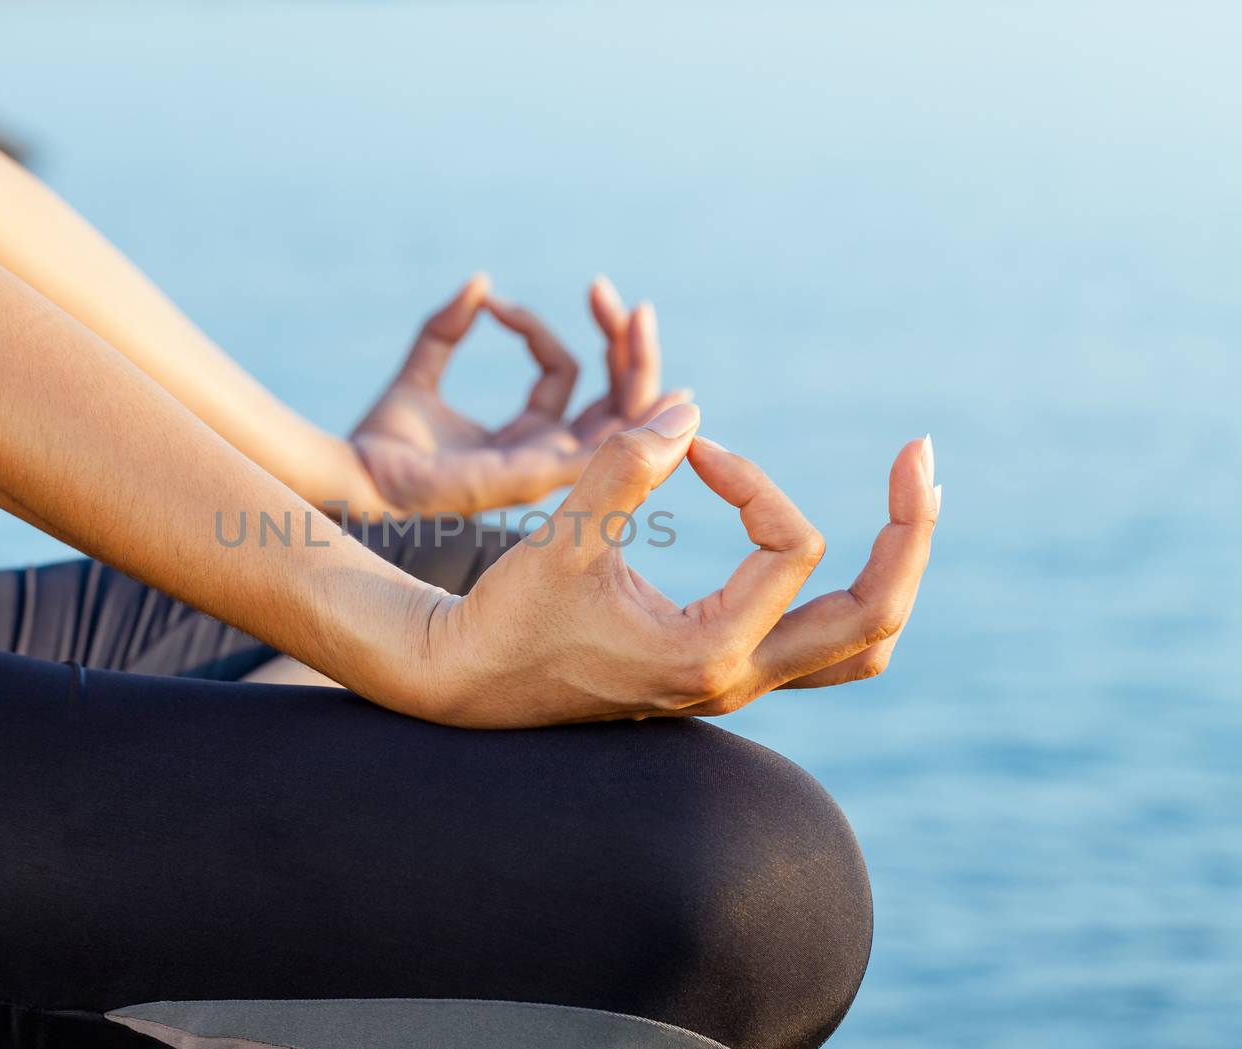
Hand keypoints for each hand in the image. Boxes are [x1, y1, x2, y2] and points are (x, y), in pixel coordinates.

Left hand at [349, 274, 689, 515]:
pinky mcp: (540, 477)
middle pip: (613, 401)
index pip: (562, 374)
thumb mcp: (419, 371)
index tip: (493, 305)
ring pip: (623, 421)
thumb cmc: (382, 443)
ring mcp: (547, 470)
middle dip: (624, 346)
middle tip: (612, 294)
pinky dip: (641, 418)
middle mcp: (544, 455)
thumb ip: (446, 328)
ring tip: (639, 315)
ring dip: (640, 367)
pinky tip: (658, 384)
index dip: (538, 330)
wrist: (358, 475)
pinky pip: (609, 449)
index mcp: (523, 436)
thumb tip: (480, 282)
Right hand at [408, 403, 940, 727]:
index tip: (692, 447)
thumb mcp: (563, 537)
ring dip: (892, 573)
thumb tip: (693, 408)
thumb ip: (625, 464)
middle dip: (910, 534)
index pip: (789, 544)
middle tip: (920, 457)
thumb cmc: (509, 614)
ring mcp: (734, 683)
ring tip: (908, 506)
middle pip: (874, 617)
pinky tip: (840, 543)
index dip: (752, 475)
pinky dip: (846, 593)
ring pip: (859, 645)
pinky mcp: (720, 673)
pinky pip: (820, 647)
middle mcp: (736, 678)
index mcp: (707, 651)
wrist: (471, 682)